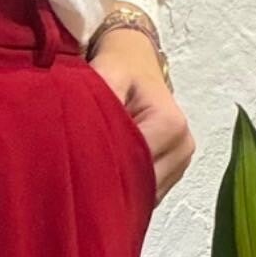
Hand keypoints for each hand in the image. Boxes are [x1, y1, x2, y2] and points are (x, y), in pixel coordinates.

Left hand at [89, 27, 193, 203]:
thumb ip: (101, 103)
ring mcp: (180, 162)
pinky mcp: (172, 172)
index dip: (103, 171)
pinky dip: (125, 191)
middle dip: (109, 185)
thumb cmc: (120, 67)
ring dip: (117, 191)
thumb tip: (85, 134)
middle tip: (75, 183)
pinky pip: (145, 194)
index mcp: (171, 126)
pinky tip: (105, 180)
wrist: (134, 60)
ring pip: (143, 195)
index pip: (134, 166)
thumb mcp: (108, 75)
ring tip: (88, 180)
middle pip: (141, 185)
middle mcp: (182, 147)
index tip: (73, 173)